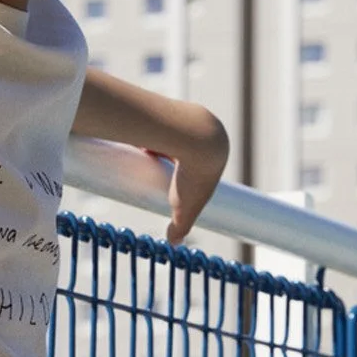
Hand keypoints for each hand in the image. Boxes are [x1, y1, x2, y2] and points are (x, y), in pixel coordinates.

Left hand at [154, 106, 228, 243]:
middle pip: (185, 151)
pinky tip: (140, 143)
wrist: (193, 137)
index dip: (185, 178)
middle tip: (155, 171)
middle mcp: (206, 138)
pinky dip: (153, 134)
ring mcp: (191, 123)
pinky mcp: (175, 113)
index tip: (172, 184)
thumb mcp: (186, 208)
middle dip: (171, 161)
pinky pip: (161, 125)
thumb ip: (180, 226)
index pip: (199, 170)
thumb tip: (173, 243)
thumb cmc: (193, 175)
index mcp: (216, 157)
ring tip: (146, 158)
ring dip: (161, 146)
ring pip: (173, 136)